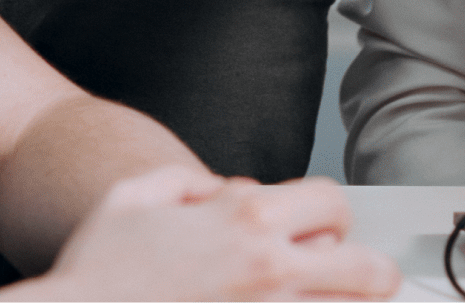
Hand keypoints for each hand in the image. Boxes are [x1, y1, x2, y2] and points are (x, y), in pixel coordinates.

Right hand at [32, 167, 400, 301]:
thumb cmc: (95, 272)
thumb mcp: (130, 197)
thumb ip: (187, 182)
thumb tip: (220, 191)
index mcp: (245, 220)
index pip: (333, 204)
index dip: (329, 217)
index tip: (318, 235)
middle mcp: (270, 271)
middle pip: (370, 272)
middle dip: (366, 274)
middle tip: (350, 281)